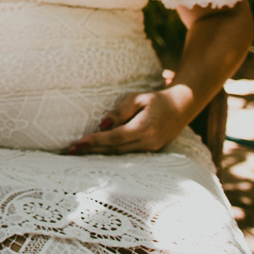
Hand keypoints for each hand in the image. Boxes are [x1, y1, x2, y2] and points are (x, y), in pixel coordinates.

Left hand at [67, 87, 188, 154]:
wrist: (183, 107)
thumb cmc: (157, 100)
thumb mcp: (137, 99)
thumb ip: (120, 112)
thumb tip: (102, 125)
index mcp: (145, 129)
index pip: (115, 138)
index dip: (96, 141)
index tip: (78, 143)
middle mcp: (149, 143)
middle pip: (115, 150)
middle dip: (92, 151)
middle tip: (70, 152)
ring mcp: (152, 149)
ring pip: (120, 154)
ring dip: (99, 154)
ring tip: (79, 154)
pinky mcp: (152, 150)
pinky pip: (128, 154)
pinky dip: (111, 153)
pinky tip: (97, 153)